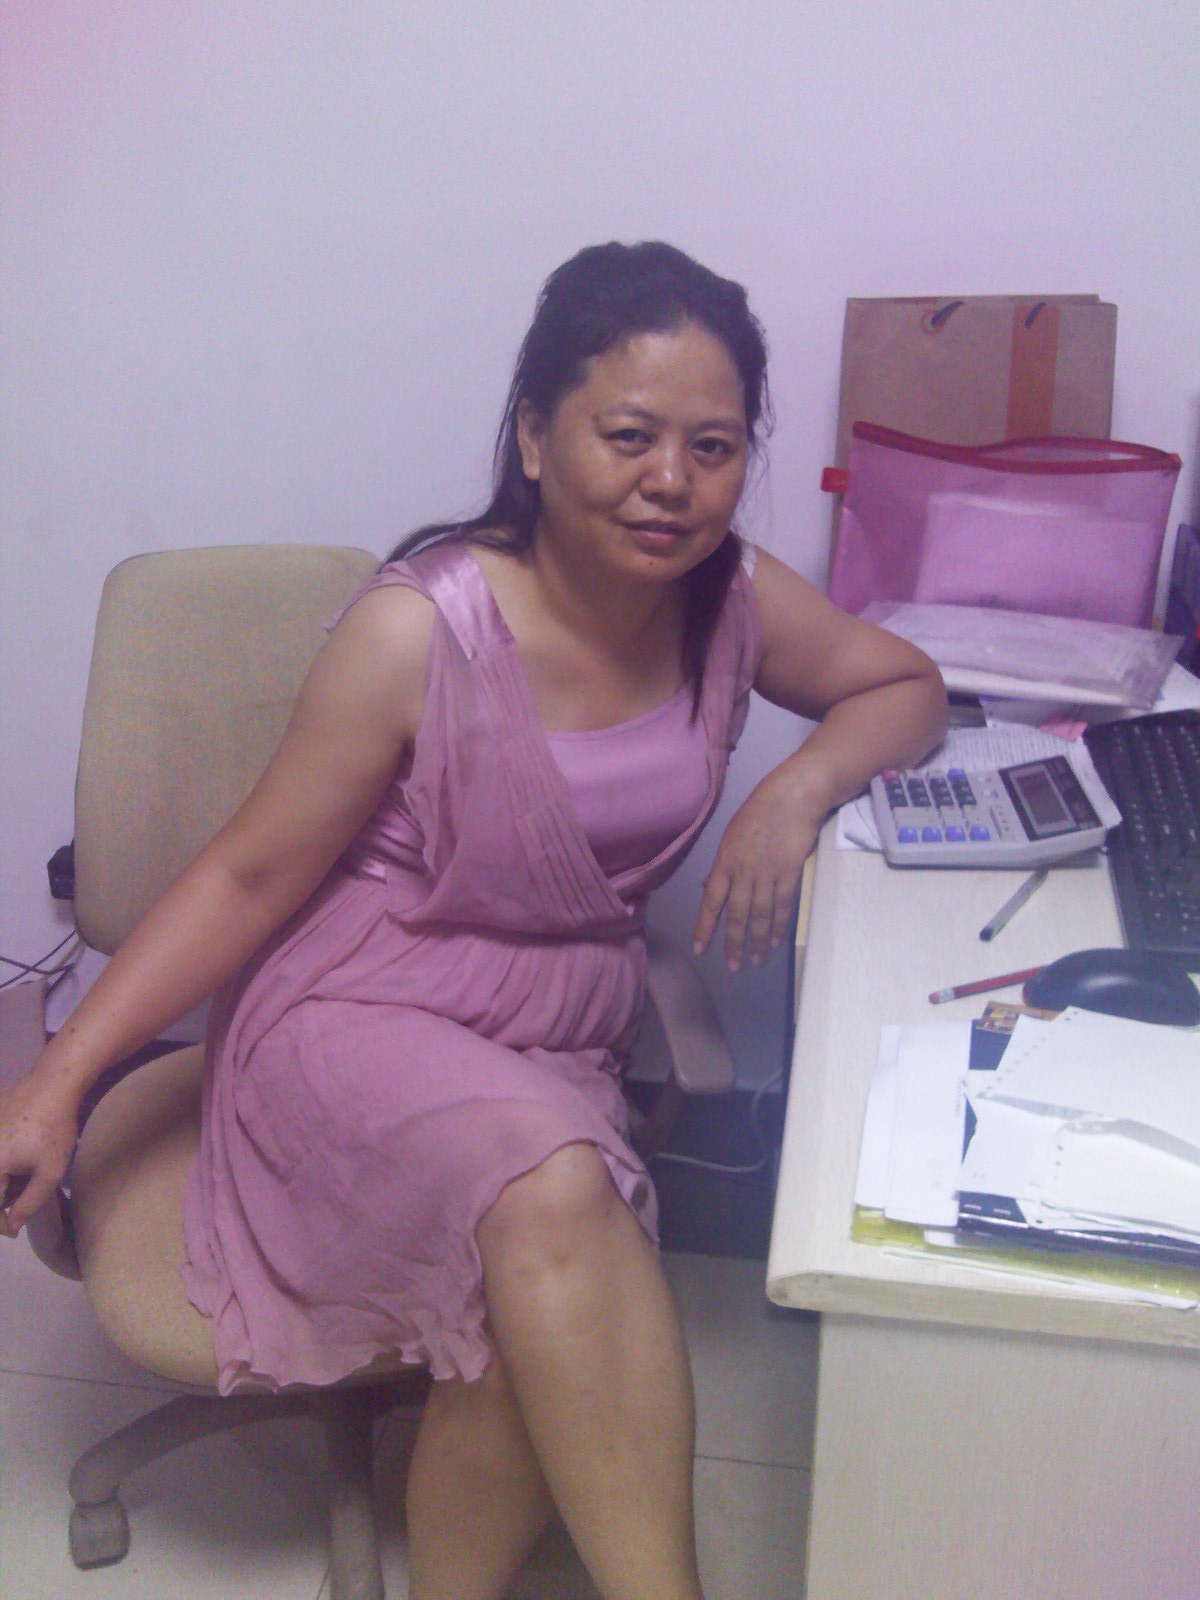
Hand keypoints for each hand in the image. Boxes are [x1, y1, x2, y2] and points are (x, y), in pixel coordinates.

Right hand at [0, 1070, 78, 1238]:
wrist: (51, 1084)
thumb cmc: (53, 1128)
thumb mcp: (49, 1171)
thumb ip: (29, 1202)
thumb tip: (12, 1224)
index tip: (13, 1230)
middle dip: (1, 1198)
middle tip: (20, 1199)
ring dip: (2, 1182)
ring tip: (22, 1175)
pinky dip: (3, 1164)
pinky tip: (18, 1157)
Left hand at [692, 760, 825, 970]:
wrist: (793, 795)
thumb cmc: (761, 811)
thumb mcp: (732, 835)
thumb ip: (723, 865)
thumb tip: (710, 889)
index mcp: (725, 860)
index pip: (711, 901)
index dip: (705, 927)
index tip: (700, 949)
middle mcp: (743, 870)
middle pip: (737, 914)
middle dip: (734, 943)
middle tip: (734, 967)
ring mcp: (767, 872)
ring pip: (759, 915)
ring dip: (757, 940)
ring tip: (755, 960)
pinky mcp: (790, 872)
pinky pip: (783, 905)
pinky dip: (778, 925)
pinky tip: (774, 940)